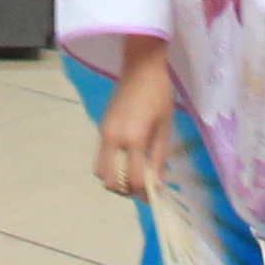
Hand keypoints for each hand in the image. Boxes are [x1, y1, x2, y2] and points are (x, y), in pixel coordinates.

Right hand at [89, 45, 177, 199]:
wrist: (140, 67)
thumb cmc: (159, 95)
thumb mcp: (165, 128)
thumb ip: (159, 158)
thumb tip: (158, 185)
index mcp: (133, 139)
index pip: (134, 180)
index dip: (144, 194)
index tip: (154, 197)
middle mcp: (113, 139)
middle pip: (110, 181)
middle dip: (125, 190)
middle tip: (141, 187)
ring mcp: (104, 133)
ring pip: (100, 171)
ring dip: (114, 178)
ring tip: (132, 174)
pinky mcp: (102, 127)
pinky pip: (100, 156)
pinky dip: (110, 165)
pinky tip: (127, 160)